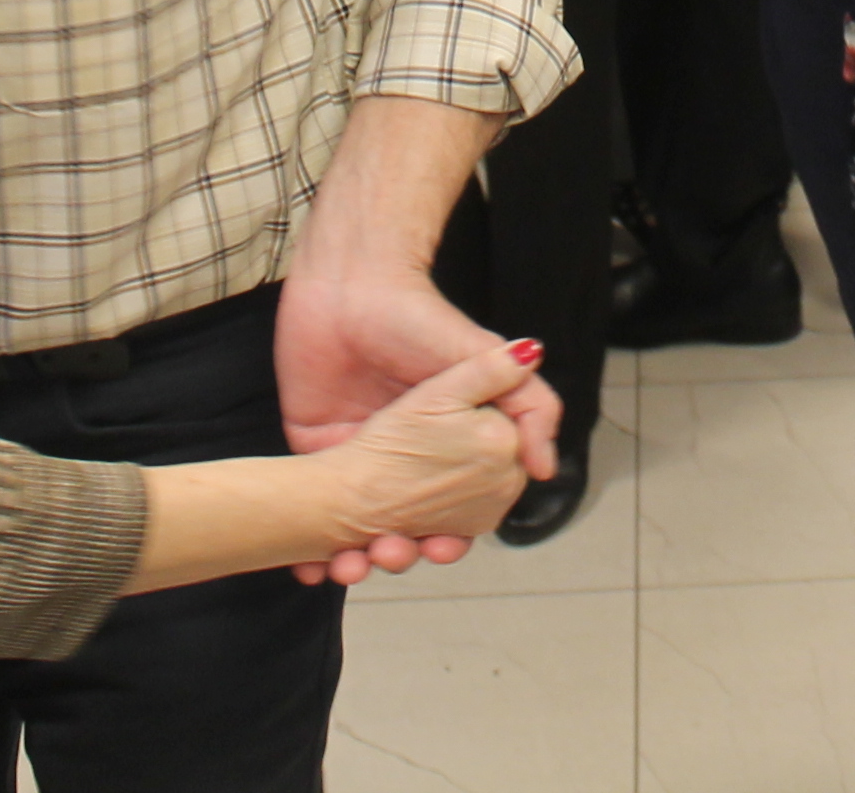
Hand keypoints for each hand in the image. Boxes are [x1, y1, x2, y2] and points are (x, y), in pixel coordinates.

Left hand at [274, 266, 551, 580]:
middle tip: (388, 555)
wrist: (350, 287)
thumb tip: (546, 466)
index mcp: (443, 446)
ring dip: (353, 561)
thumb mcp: (482, 359)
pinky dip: (307, 546)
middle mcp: (402, 458)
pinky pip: (309, 508)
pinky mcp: (313, 448)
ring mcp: (356, 455)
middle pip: (403, 531)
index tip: (439, 549)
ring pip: (355, 530)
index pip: (451, 513)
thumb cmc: (418, 317)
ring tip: (346, 565)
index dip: (448, 539)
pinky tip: (308, 566)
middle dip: (396, 556)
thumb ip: (528, 404)